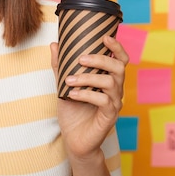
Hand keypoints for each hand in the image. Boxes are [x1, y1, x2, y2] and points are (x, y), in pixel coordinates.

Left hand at [50, 36, 128, 159]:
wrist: (73, 139)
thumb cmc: (72, 110)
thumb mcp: (63, 84)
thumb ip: (60, 65)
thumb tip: (54, 44)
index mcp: (107, 79)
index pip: (120, 60)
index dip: (117, 47)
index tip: (104, 37)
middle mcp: (115, 90)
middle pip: (119, 68)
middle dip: (101, 60)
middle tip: (81, 59)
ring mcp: (114, 103)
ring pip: (111, 83)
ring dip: (88, 78)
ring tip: (69, 80)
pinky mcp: (109, 117)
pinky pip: (103, 101)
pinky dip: (87, 94)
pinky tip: (72, 94)